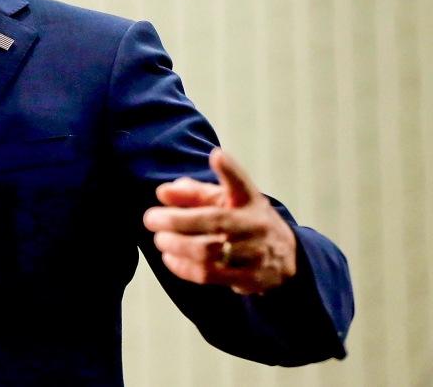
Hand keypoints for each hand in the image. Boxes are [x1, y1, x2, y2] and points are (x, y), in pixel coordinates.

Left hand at [142, 148, 296, 294]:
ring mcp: (255, 253)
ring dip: (176, 245)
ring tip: (160, 240)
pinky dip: (183, 267)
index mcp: (249, 200)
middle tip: (150, 219)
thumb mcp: (226, 201)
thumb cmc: (243, 222)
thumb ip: (194, 193)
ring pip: (208, 251)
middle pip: (213, 221)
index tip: (216, 156)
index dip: (230, 169)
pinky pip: (209, 275)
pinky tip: (169, 258)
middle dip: (175, 220)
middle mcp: (255, 224)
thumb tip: (162, 192)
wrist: (285, 259)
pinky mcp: (249, 279)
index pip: (241, 183)